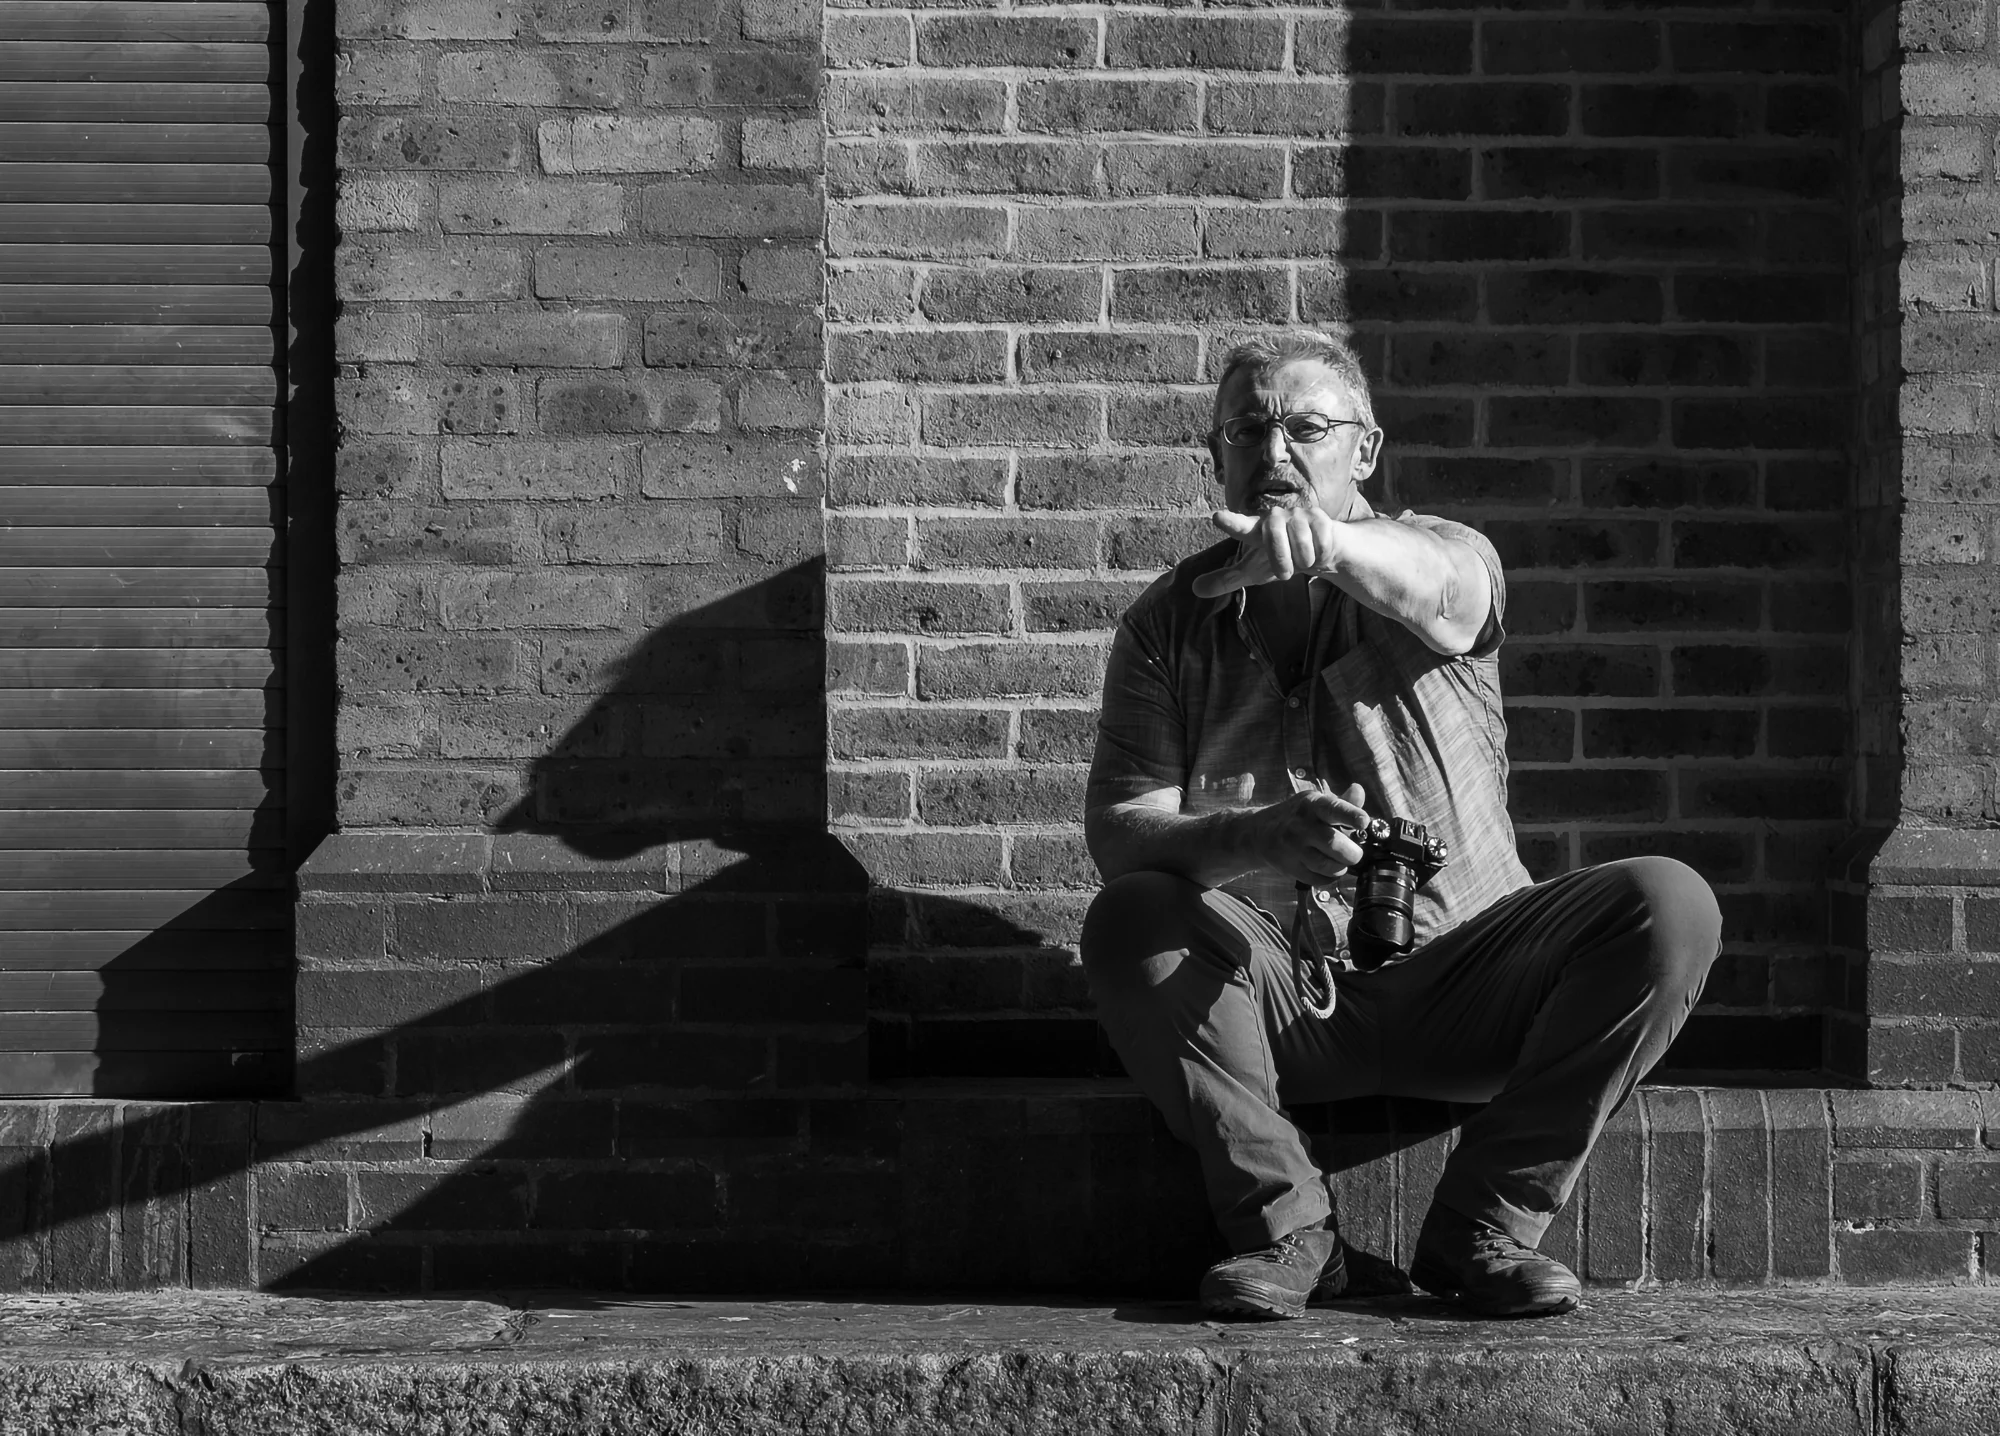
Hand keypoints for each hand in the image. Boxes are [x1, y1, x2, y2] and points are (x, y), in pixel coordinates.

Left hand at [1191, 508, 1346, 598]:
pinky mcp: (1320, 517)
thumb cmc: (1281, 558)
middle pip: (1274, 538)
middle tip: (1285, 573)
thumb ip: (1226, 579)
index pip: (1240, 525)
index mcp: (1255, 530)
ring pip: (1301, 543)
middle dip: (1281, 560)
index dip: (1230, 522)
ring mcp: (1298, 515)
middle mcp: (1274, 518)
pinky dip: (1320, 555)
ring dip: (1303, 560)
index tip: (1217, 517)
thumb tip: (1195, 589)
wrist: (1319, 552)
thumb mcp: (1253, 571)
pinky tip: (1318, 551)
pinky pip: (1320, 543)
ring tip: (1302, 558)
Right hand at [1248, 783, 1369, 885]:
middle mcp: (1301, 825)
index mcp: (1312, 805)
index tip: (1364, 822)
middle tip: (1356, 854)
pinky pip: (1318, 879)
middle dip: (1352, 853)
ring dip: (1341, 868)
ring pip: (1326, 865)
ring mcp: (1293, 848)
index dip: (1350, 815)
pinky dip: (1329, 878)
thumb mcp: (1316, 803)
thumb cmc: (1298, 816)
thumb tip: (1359, 791)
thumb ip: (1342, 802)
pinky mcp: (1289, 867)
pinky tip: (1328, 870)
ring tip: (1341, 862)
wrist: (1261, 832)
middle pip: (1333, 842)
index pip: (1333, 809)